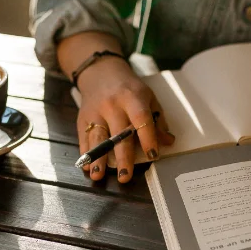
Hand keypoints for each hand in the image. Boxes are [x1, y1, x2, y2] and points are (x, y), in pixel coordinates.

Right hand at [76, 57, 174, 182]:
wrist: (101, 72)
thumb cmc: (129, 88)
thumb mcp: (148, 97)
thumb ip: (157, 120)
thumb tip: (167, 142)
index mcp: (133, 98)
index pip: (141, 119)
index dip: (148, 138)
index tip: (153, 156)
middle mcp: (113, 105)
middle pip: (118, 134)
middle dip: (122, 157)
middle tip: (125, 177)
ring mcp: (96, 111)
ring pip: (97, 137)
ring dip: (98, 158)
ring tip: (99, 175)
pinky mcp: (83, 117)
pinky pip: (83, 138)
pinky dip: (85, 153)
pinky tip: (87, 167)